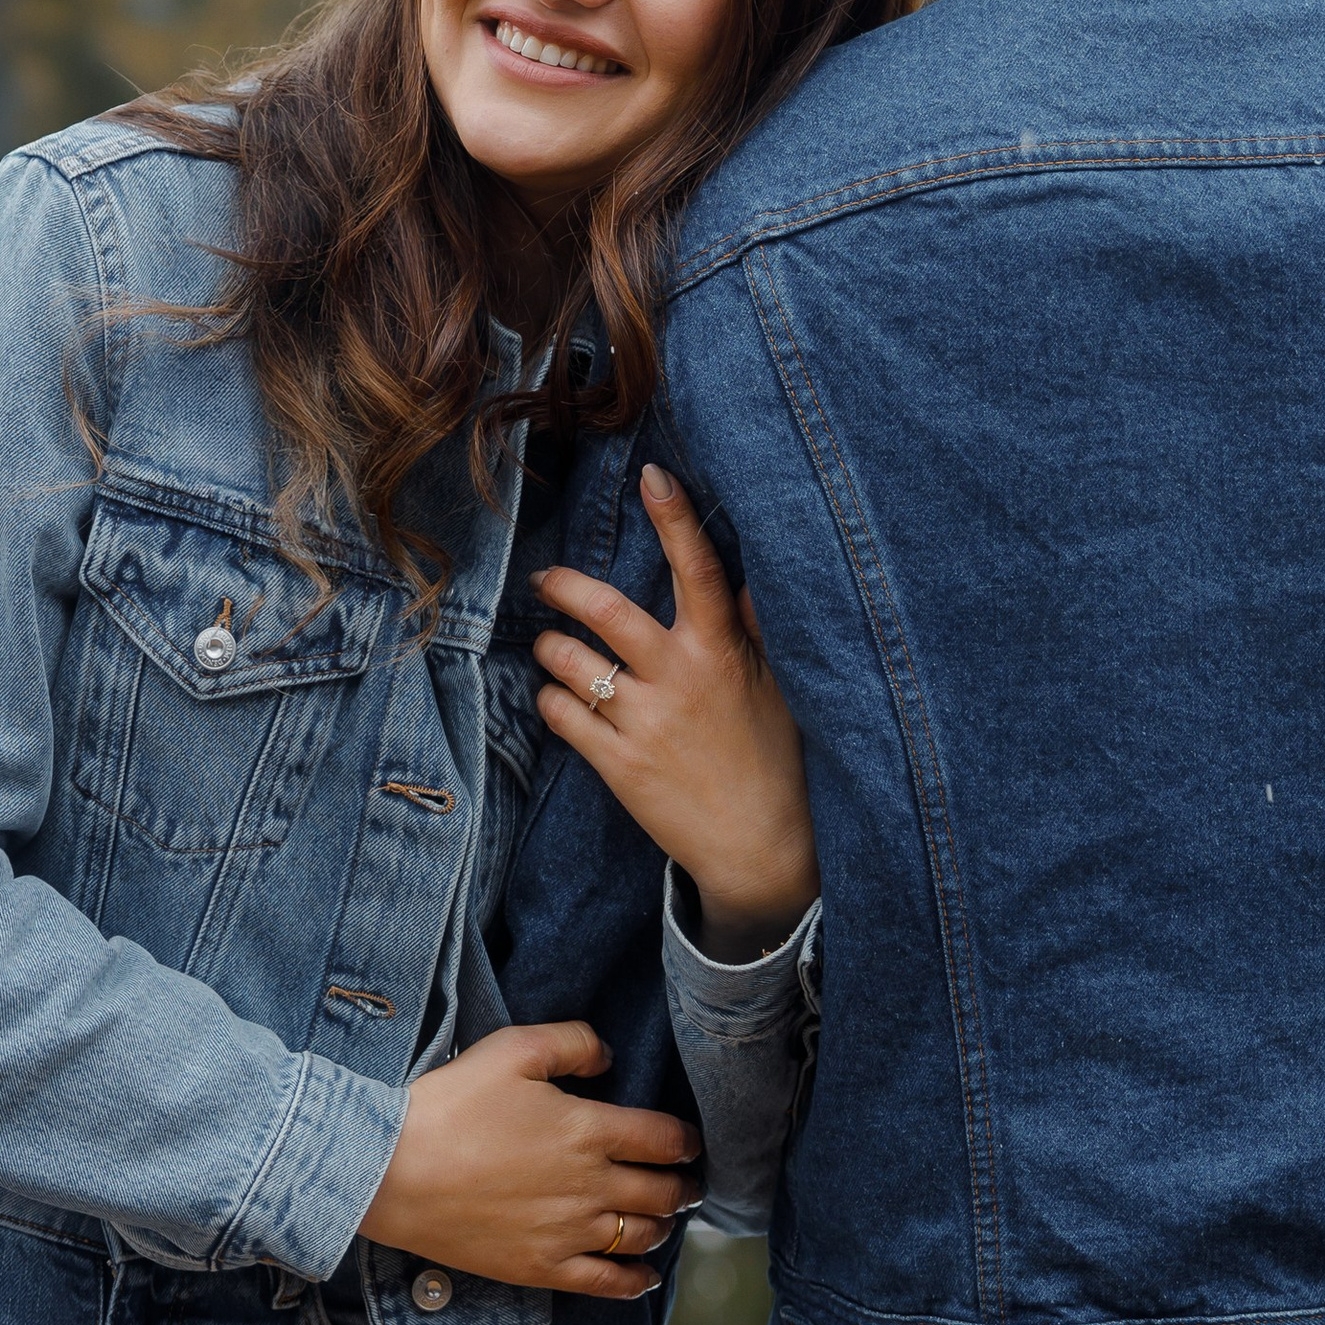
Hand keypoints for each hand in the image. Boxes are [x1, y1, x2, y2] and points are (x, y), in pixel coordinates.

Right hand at [362, 1022, 701, 1297]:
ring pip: (641, 1236)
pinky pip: (606, 1283)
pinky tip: (643, 1277)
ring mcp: (568, 1233)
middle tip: (688, 1185)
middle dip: (684, 1188)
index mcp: (589, 1130)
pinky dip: (634, 1281)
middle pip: (662, 1192)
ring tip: (665, 1221)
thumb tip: (610, 1059)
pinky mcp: (542, 1268)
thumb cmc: (451, 1105)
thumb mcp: (512, 1049)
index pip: (664, 1140)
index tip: (691, 1144)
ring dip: (664, 1228)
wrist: (393, 1172)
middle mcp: (590, 1186)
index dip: (686, 1142)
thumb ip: (572, 1043)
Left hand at [535, 466, 817, 955]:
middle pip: (605, 611)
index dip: (675, 518)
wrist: (763, 849)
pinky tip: (560, 698)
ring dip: (551, 648)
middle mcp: (680, 679)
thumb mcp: (780, 687)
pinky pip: (561, 715)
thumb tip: (747, 578)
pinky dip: (551, 699)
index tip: (653, 475)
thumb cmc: (776, 759)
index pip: (699, 569)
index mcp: (723, 652)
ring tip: (553, 647)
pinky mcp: (619, 766)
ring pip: (570, 662)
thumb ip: (756, 630)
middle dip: (563, 585)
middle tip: (545, 578)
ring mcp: (645, 723)